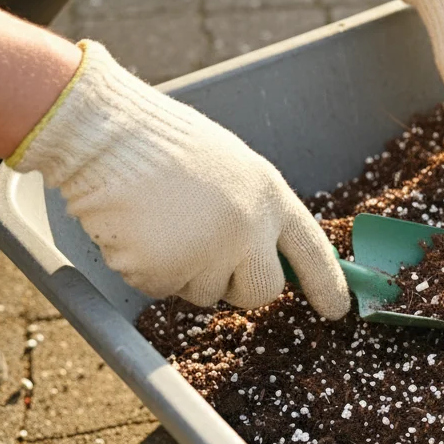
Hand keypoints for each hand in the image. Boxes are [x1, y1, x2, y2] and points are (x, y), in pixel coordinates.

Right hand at [9, 41, 349, 318]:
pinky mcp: (164, 270)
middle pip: (259, 291)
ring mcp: (207, 253)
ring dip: (184, 271)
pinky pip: (160, 288)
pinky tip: (137, 227)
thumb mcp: (231, 169)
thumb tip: (264, 257)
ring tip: (162, 221)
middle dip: (236, 286)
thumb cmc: (164, 143)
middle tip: (203, 252)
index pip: (312, 250)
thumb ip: (254, 211)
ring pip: (204, 294)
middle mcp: (248, 230)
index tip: (337, 310)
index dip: (327, 283)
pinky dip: (145, 268)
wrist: (107, 133)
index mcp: (270, 197)